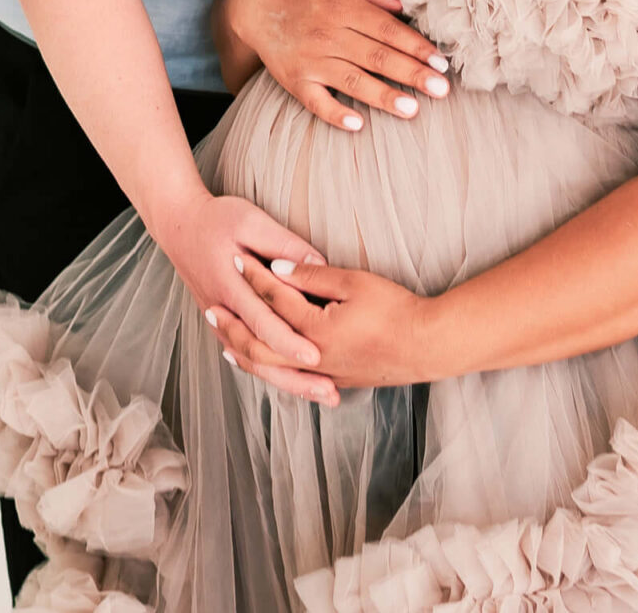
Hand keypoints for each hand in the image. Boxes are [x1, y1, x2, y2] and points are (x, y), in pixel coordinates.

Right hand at [142, 189, 340, 402]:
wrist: (178, 225)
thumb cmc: (216, 219)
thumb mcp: (251, 220)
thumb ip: (284, 244)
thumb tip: (319, 265)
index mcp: (230, 286)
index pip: (263, 322)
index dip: (289, 342)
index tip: (316, 358)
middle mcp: (223, 310)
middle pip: (259, 354)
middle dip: (294, 377)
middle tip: (327, 391)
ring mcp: (219, 320)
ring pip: (252, 361)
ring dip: (285, 380)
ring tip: (317, 393)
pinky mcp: (221, 323)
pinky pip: (244, 355)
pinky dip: (267, 371)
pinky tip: (290, 382)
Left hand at [207, 259, 442, 391]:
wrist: (427, 346)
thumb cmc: (396, 310)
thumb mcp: (355, 282)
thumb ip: (314, 274)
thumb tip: (280, 268)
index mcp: (315, 329)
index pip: (274, 299)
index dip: (254, 276)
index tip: (236, 257)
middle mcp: (312, 357)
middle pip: (259, 343)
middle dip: (233, 325)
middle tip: (210, 309)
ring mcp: (322, 373)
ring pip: (271, 368)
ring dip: (244, 353)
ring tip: (224, 341)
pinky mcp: (335, 380)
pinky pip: (289, 378)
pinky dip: (268, 370)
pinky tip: (264, 364)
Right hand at [220, 0, 450, 130]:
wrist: (255, 5)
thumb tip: (404, 5)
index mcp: (344, 9)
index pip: (388, 30)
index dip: (416, 46)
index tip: (441, 62)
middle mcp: (329, 35)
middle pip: (377, 57)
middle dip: (411, 74)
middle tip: (441, 89)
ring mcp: (311, 60)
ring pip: (352, 81)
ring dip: (383, 96)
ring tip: (412, 110)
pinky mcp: (294, 81)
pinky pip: (315, 101)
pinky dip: (335, 113)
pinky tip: (357, 124)